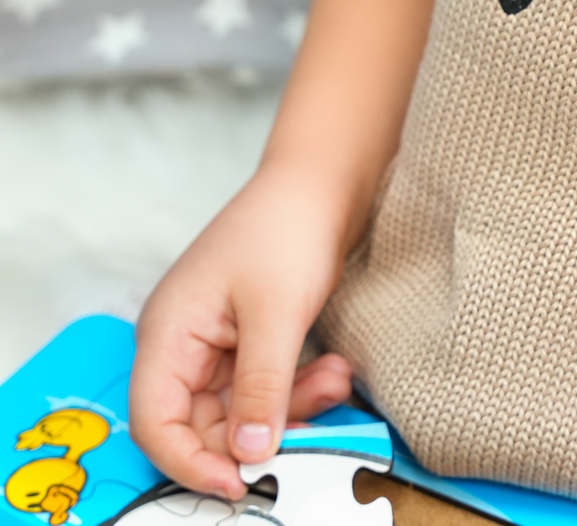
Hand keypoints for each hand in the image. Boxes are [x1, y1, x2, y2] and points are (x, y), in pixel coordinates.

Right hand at [129, 165, 354, 497]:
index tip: (240, 481)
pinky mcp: (253, 334)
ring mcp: (219, 338)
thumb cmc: (287, 226)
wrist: (324, 178)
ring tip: (337, 380)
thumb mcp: (277, 313)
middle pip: (203, 420)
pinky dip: (300, 384)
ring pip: (244, 405)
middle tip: (315, 420)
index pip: (156, 422)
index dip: (190, 461)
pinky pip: (268, 382)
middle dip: (260, 427)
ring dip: (292, 403)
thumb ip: (263, 387)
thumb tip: (252, 451)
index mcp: (169, 332)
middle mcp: (186, 340)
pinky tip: (336, 369)